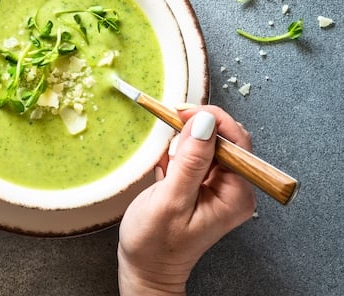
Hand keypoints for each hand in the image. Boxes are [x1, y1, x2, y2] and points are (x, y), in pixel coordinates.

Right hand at [117, 106, 255, 294]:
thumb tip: (205, 122)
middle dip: (194, 131)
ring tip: (164, 162)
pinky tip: (164, 167)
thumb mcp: (171, 200)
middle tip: (168, 133)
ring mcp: (218, 187)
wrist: (146, 270)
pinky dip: (177, 154)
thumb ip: (190, 161)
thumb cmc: (155, 244)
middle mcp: (233, 189)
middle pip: (223, 139)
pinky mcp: (202, 186)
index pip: (236, 140)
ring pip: (206, 145)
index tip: (180, 112)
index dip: (210, 119)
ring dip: (182, 143)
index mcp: (235, 194)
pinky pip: (194, 157)